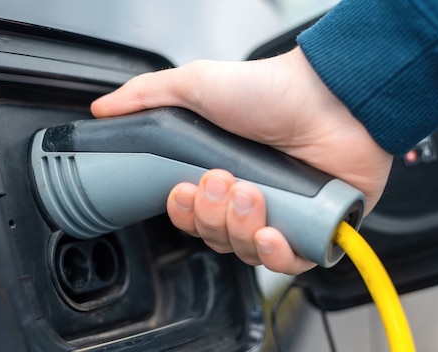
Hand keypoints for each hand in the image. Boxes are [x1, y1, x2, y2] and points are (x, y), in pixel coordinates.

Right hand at [91, 47, 392, 274]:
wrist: (334, 96)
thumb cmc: (272, 90)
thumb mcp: (197, 85)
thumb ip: (148, 95)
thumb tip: (104, 109)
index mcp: (224, 173)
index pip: (192, 217)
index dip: (184, 214)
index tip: (184, 190)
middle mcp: (253, 198)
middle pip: (216, 239)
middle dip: (213, 216)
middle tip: (223, 181)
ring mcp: (285, 215)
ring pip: (247, 253)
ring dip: (240, 228)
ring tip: (251, 193)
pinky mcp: (317, 230)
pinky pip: (289, 265)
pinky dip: (274, 256)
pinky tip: (270, 232)